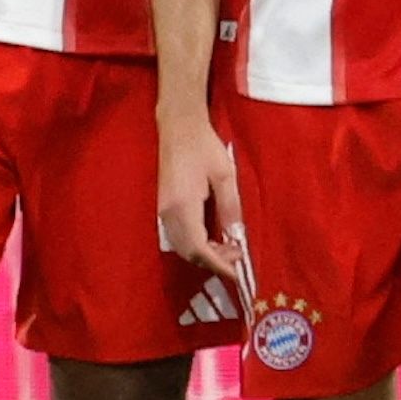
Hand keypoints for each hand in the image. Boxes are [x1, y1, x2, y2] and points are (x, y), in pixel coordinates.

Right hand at [156, 106, 244, 281]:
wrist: (178, 126)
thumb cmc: (203, 146)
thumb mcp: (225, 175)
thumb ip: (230, 206)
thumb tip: (237, 236)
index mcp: (183, 205)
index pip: (198, 248)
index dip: (217, 264)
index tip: (237, 272)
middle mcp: (168, 212)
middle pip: (187, 252)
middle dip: (213, 261)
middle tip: (237, 255)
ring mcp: (162, 209)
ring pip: (181, 246)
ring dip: (203, 253)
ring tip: (227, 246)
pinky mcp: (163, 206)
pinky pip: (177, 236)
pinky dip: (195, 244)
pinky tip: (211, 236)